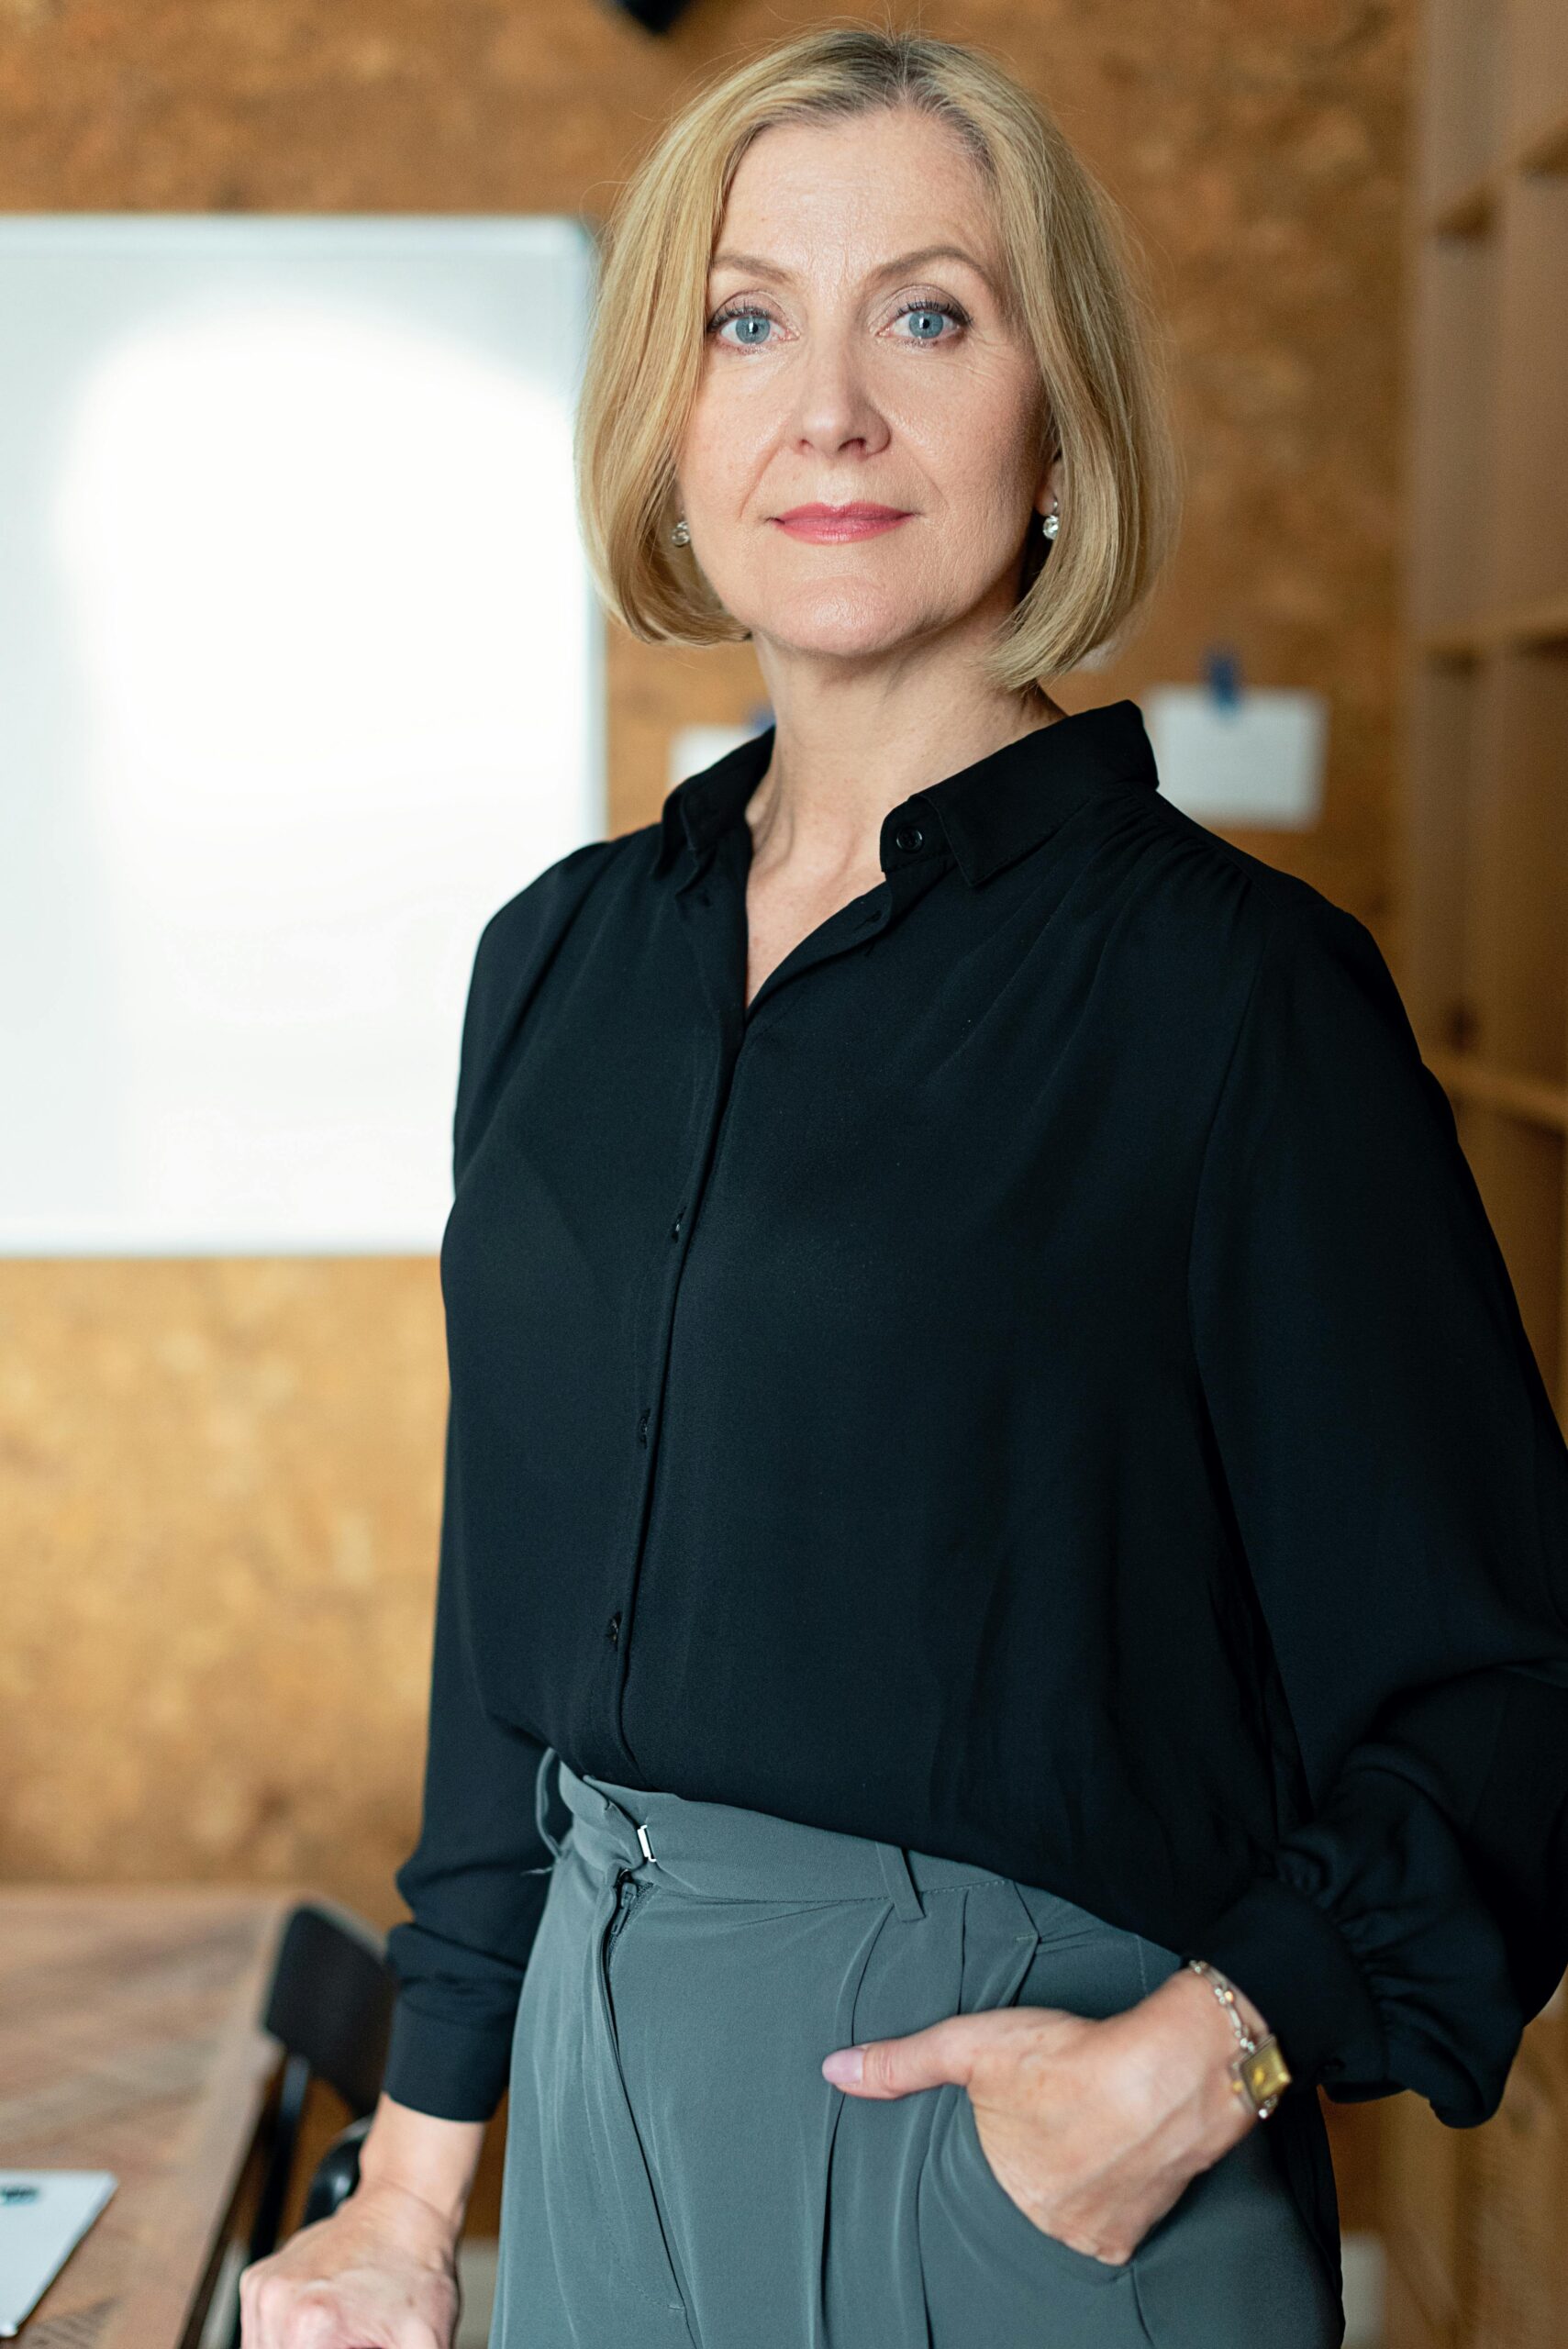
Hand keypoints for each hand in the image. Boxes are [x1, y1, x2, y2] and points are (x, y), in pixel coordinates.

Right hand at [238, 2175, 462, 2347]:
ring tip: (339, 2338)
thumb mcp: (425, 2343)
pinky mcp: (256, 2282)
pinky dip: (285, 2342)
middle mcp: (277, 2308)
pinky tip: (321, 2329)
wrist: (402, 2205)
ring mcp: (262, 2293)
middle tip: (350, 2343)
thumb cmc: (417, 2270)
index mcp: (312, 2328)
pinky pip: (258, 2336)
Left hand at [820, 1964, 1264, 2265]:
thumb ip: (902, 2063)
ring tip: (1089, 2120)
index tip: (1024, 2106)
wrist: (1173, 2071)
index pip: (990, 2166)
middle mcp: (1047, 2225)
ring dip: (1079, 2168)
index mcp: (1004, 2190)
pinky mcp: (1138, 2230)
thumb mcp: (972, 2046)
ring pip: (1074, 2200)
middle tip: (1059, 2106)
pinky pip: (1115, 2212)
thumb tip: (837, 2071)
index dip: (1004, 2129)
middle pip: (1032, 2185)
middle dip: (1042, 2147)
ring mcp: (1095, 2233)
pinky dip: (1113, 2182)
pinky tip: (1116, 2145)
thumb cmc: (1073, 2057)